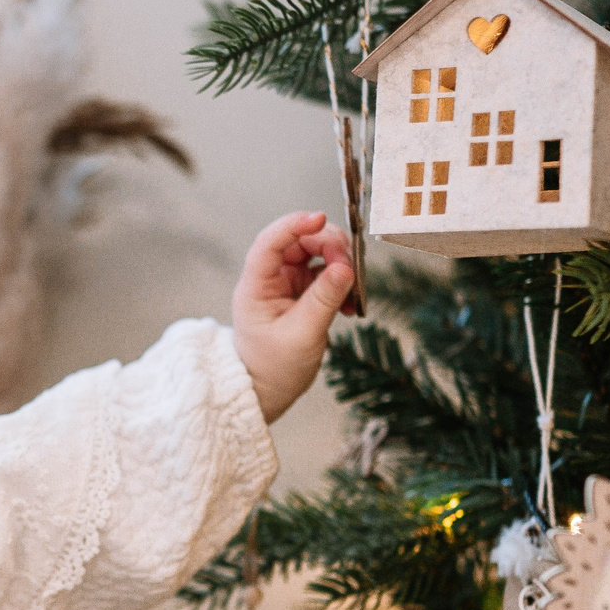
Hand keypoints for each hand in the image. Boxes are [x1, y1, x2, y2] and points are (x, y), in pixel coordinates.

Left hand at [231, 211, 354, 424]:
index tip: (320, 218)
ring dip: (340, 265)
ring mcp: (287, 283)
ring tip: (353, 293)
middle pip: (300, 242)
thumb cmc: (274, 367)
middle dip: (329, 247)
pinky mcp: (304, 293)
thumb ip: (323, 300)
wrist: (268, 390)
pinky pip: (327, 275)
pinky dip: (343, 283)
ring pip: (317, 255)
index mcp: (256, 285)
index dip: (295, 225)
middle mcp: (270, 278)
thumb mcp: (301, 335)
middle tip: (350, 269)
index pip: (271, 241)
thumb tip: (346, 268)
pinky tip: (350, 305)